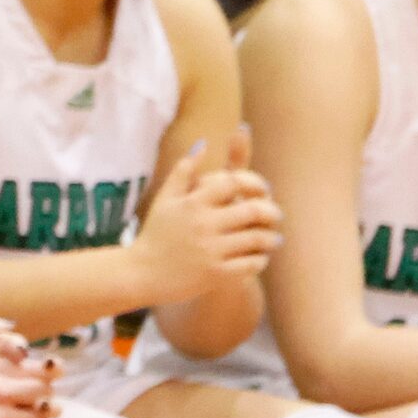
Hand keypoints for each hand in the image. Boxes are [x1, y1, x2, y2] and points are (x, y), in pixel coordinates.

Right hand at [129, 134, 282, 303]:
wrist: (142, 274)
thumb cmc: (156, 233)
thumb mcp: (165, 198)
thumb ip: (184, 169)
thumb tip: (203, 143)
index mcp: (193, 202)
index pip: (234, 182)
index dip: (255, 183)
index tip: (263, 190)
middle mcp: (203, 224)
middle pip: (253, 210)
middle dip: (272, 212)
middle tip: (276, 215)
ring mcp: (210, 250)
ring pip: (257, 239)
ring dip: (270, 239)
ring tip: (273, 239)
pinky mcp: (215, 275)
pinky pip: (251, 264)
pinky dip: (260, 260)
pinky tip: (260, 258)